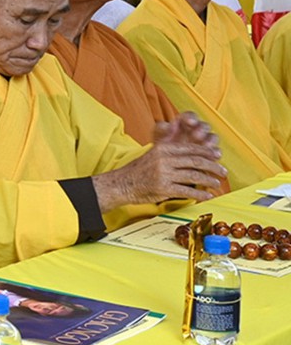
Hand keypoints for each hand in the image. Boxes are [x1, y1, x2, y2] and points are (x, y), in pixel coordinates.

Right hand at [92, 136, 225, 211]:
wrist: (121, 184)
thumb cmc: (137, 171)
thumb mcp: (152, 155)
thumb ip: (169, 153)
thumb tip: (191, 156)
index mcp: (163, 148)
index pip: (191, 148)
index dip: (207, 153)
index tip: (217, 157)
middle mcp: (164, 159)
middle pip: (196, 161)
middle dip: (213, 166)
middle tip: (222, 171)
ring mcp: (164, 174)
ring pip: (194, 176)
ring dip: (209, 180)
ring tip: (216, 183)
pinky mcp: (163, 188)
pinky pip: (187, 191)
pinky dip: (199, 194)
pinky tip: (206, 195)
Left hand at [153, 111, 218, 152]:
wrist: (165, 161)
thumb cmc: (163, 144)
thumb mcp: (159, 136)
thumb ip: (162, 129)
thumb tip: (168, 125)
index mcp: (185, 123)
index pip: (190, 116)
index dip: (191, 118)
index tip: (190, 122)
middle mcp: (197, 130)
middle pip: (204, 126)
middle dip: (202, 129)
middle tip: (197, 134)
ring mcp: (204, 141)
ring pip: (212, 138)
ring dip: (210, 141)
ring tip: (207, 146)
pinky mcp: (209, 154)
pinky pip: (215, 152)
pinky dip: (214, 154)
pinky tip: (212, 157)